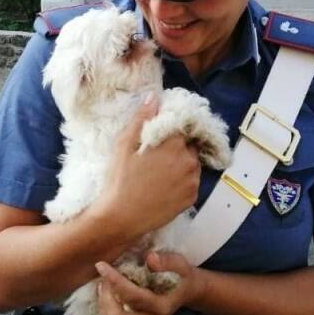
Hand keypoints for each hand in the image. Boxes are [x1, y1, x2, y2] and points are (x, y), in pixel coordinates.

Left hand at [95, 252, 203, 314]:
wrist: (187, 290)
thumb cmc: (181, 275)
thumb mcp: (179, 263)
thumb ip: (166, 261)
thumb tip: (150, 259)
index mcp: (161, 307)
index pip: (132, 296)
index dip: (114, 280)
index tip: (101, 265)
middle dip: (106, 295)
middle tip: (104, 277)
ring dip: (103, 306)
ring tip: (104, 286)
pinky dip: (106, 314)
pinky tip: (108, 297)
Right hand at [96, 94, 200, 239]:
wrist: (122, 217)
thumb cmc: (120, 179)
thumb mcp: (125, 145)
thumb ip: (142, 118)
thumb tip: (153, 97)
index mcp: (173, 143)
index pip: (183, 124)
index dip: (174, 126)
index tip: (164, 132)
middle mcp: (189, 160)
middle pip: (189, 144)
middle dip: (178, 145)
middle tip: (159, 153)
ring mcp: (193, 180)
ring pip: (192, 163)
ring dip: (182, 162)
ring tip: (161, 171)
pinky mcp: (192, 197)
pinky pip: (192, 181)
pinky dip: (183, 180)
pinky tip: (165, 185)